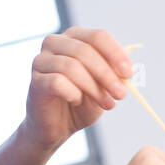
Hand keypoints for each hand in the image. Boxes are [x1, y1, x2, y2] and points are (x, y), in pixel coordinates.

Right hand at [23, 26, 134, 149]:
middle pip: (85, 51)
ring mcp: (41, 61)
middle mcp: (54, 43)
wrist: (57, 128)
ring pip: (72, 67)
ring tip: (107, 104)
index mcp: (73, 38)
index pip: (97, 36)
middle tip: (121, 94)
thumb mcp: (103, 87)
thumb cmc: (80, 103)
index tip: (129, 73)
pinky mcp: (35, 81)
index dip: (115, 54)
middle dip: (107, 74)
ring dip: (94, 88)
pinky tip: (78, 101)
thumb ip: (113, 75)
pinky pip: (57, 82)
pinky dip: (73, 93)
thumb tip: (126, 71)